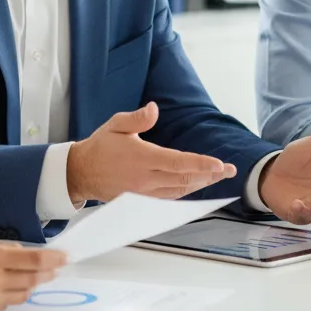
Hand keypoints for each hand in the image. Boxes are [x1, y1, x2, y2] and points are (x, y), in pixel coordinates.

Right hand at [0, 235, 66, 310]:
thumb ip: (0, 247)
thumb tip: (21, 253)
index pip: (33, 259)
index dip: (53, 258)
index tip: (65, 257)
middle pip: (33, 278)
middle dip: (48, 272)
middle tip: (57, 268)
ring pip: (23, 293)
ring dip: (32, 285)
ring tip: (37, 277)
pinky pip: (6, 304)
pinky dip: (12, 295)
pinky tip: (12, 288)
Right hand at [67, 102, 236, 202]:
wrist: (81, 172)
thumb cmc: (100, 146)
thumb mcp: (116, 124)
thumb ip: (137, 118)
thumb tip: (154, 108)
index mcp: (142, 158)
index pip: (178, 163)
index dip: (201, 164)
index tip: (220, 164)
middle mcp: (145, 179)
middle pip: (184, 180)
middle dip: (210, 176)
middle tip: (229, 171)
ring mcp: (144, 194)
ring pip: (179, 192)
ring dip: (201, 186)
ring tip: (217, 178)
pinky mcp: (141, 202)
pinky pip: (168, 200)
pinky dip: (185, 194)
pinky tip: (195, 188)